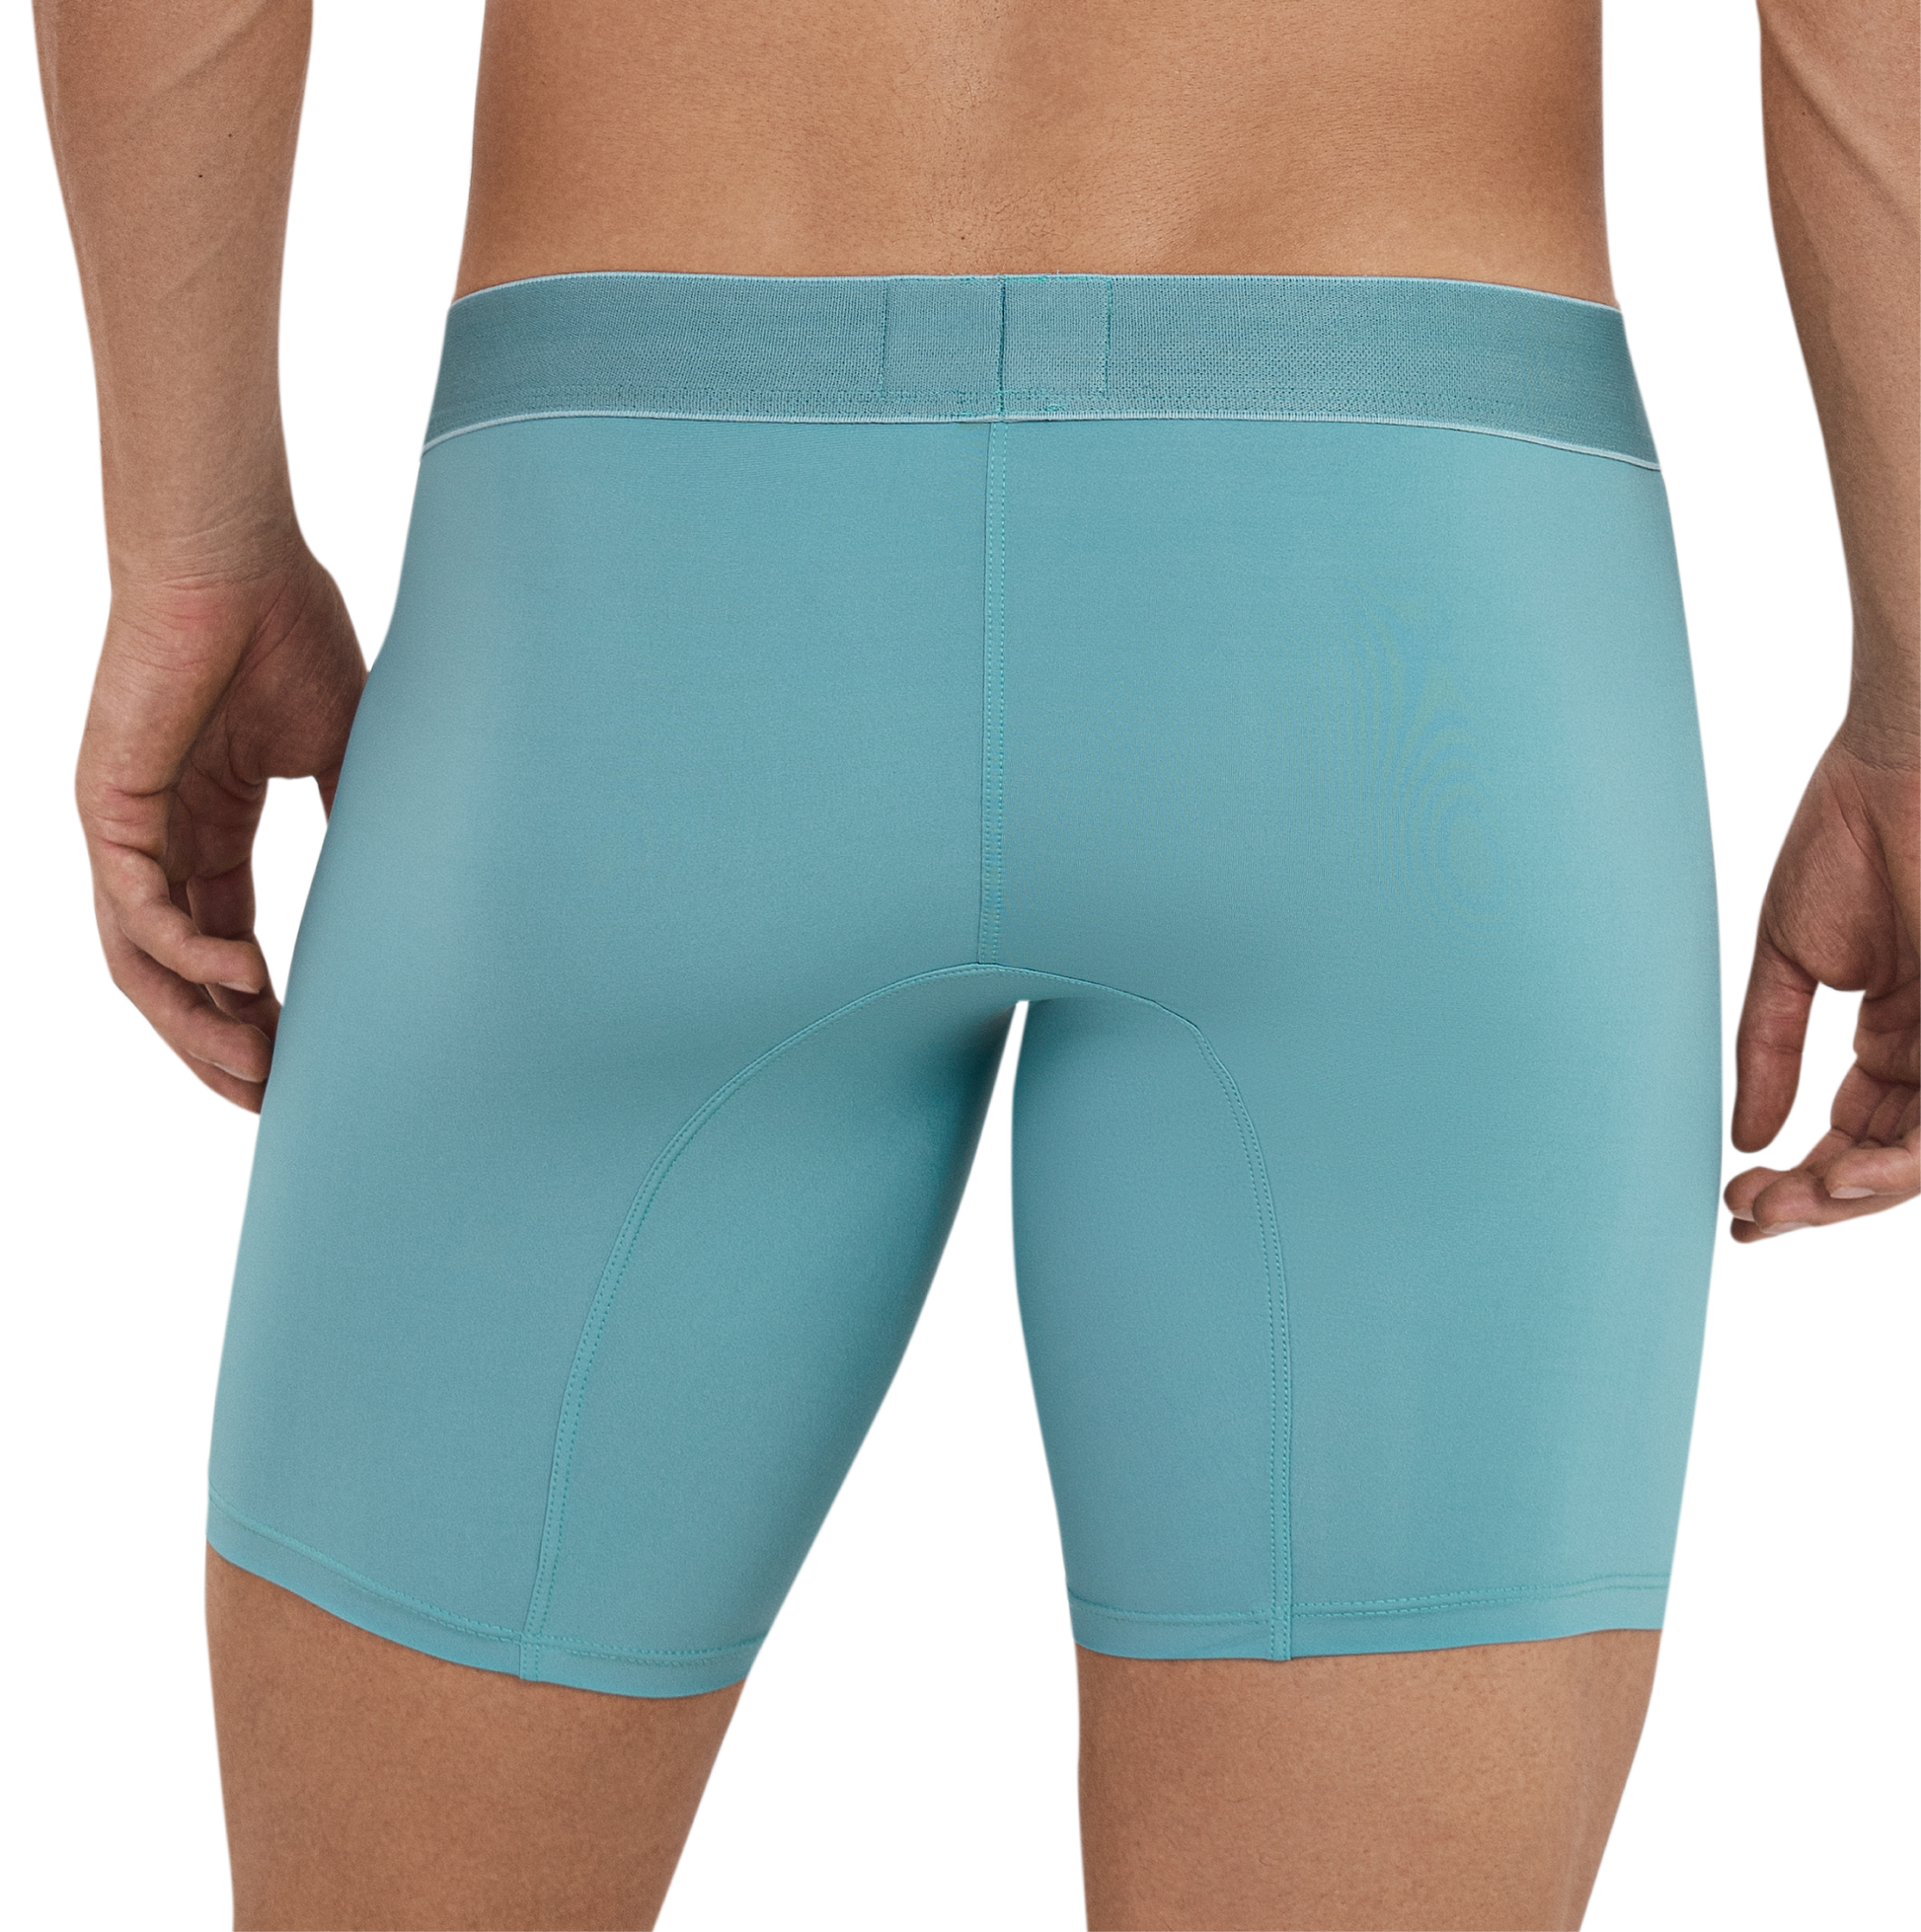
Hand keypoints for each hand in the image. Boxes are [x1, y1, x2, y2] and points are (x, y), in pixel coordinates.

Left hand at [71, 540, 367, 1114]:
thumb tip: (399, 898)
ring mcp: (126, 826)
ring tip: (257, 1068)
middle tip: (276, 1096)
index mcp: (210, 826)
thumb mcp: (344, 752)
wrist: (233, 550)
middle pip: (177, 974)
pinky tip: (247, 978)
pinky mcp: (106, 805)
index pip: (229, 943)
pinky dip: (187, 953)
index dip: (264, 1008)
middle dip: (223, 1043)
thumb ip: (354, 826)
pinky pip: (137, 907)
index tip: (309, 1060)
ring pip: (143, 961)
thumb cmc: (287, 629)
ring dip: (195, 1025)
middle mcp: (159, 838)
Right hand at [1723, 728, 1920, 1244]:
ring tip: (1785, 1204)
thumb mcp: (1788, 959)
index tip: (1732, 1195)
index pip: (1848, 1131)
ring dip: (1848, 1197)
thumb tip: (1742, 1132)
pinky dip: (1896, 1167)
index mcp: (1895, 1028)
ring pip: (1918, 1160)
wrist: (1902, 765)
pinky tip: (1837, 1177)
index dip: (1792, 1175)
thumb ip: (1766, 1048)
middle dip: (1812, 1199)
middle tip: (1749, 1213)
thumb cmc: (1849, 833)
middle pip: (1882, 1160)